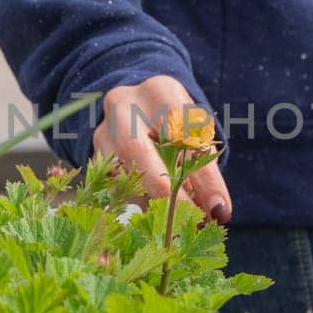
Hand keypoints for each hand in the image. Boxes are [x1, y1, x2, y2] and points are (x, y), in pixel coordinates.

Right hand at [93, 75, 232, 223]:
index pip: (182, 133)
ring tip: (182, 219)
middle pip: (136, 150)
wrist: (138, 106)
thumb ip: (205, 169)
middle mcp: (123, 106)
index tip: (218, 210)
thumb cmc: (176, 122)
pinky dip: (141, 204)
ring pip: (122, 174)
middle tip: (193, 221)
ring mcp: (102, 131)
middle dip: (166, 193)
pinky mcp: (94, 156)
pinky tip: (159, 211)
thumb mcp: (197, 134)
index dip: (201, 176)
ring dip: (154, 203)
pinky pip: (115, 187)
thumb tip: (217, 212)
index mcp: (159, 92)